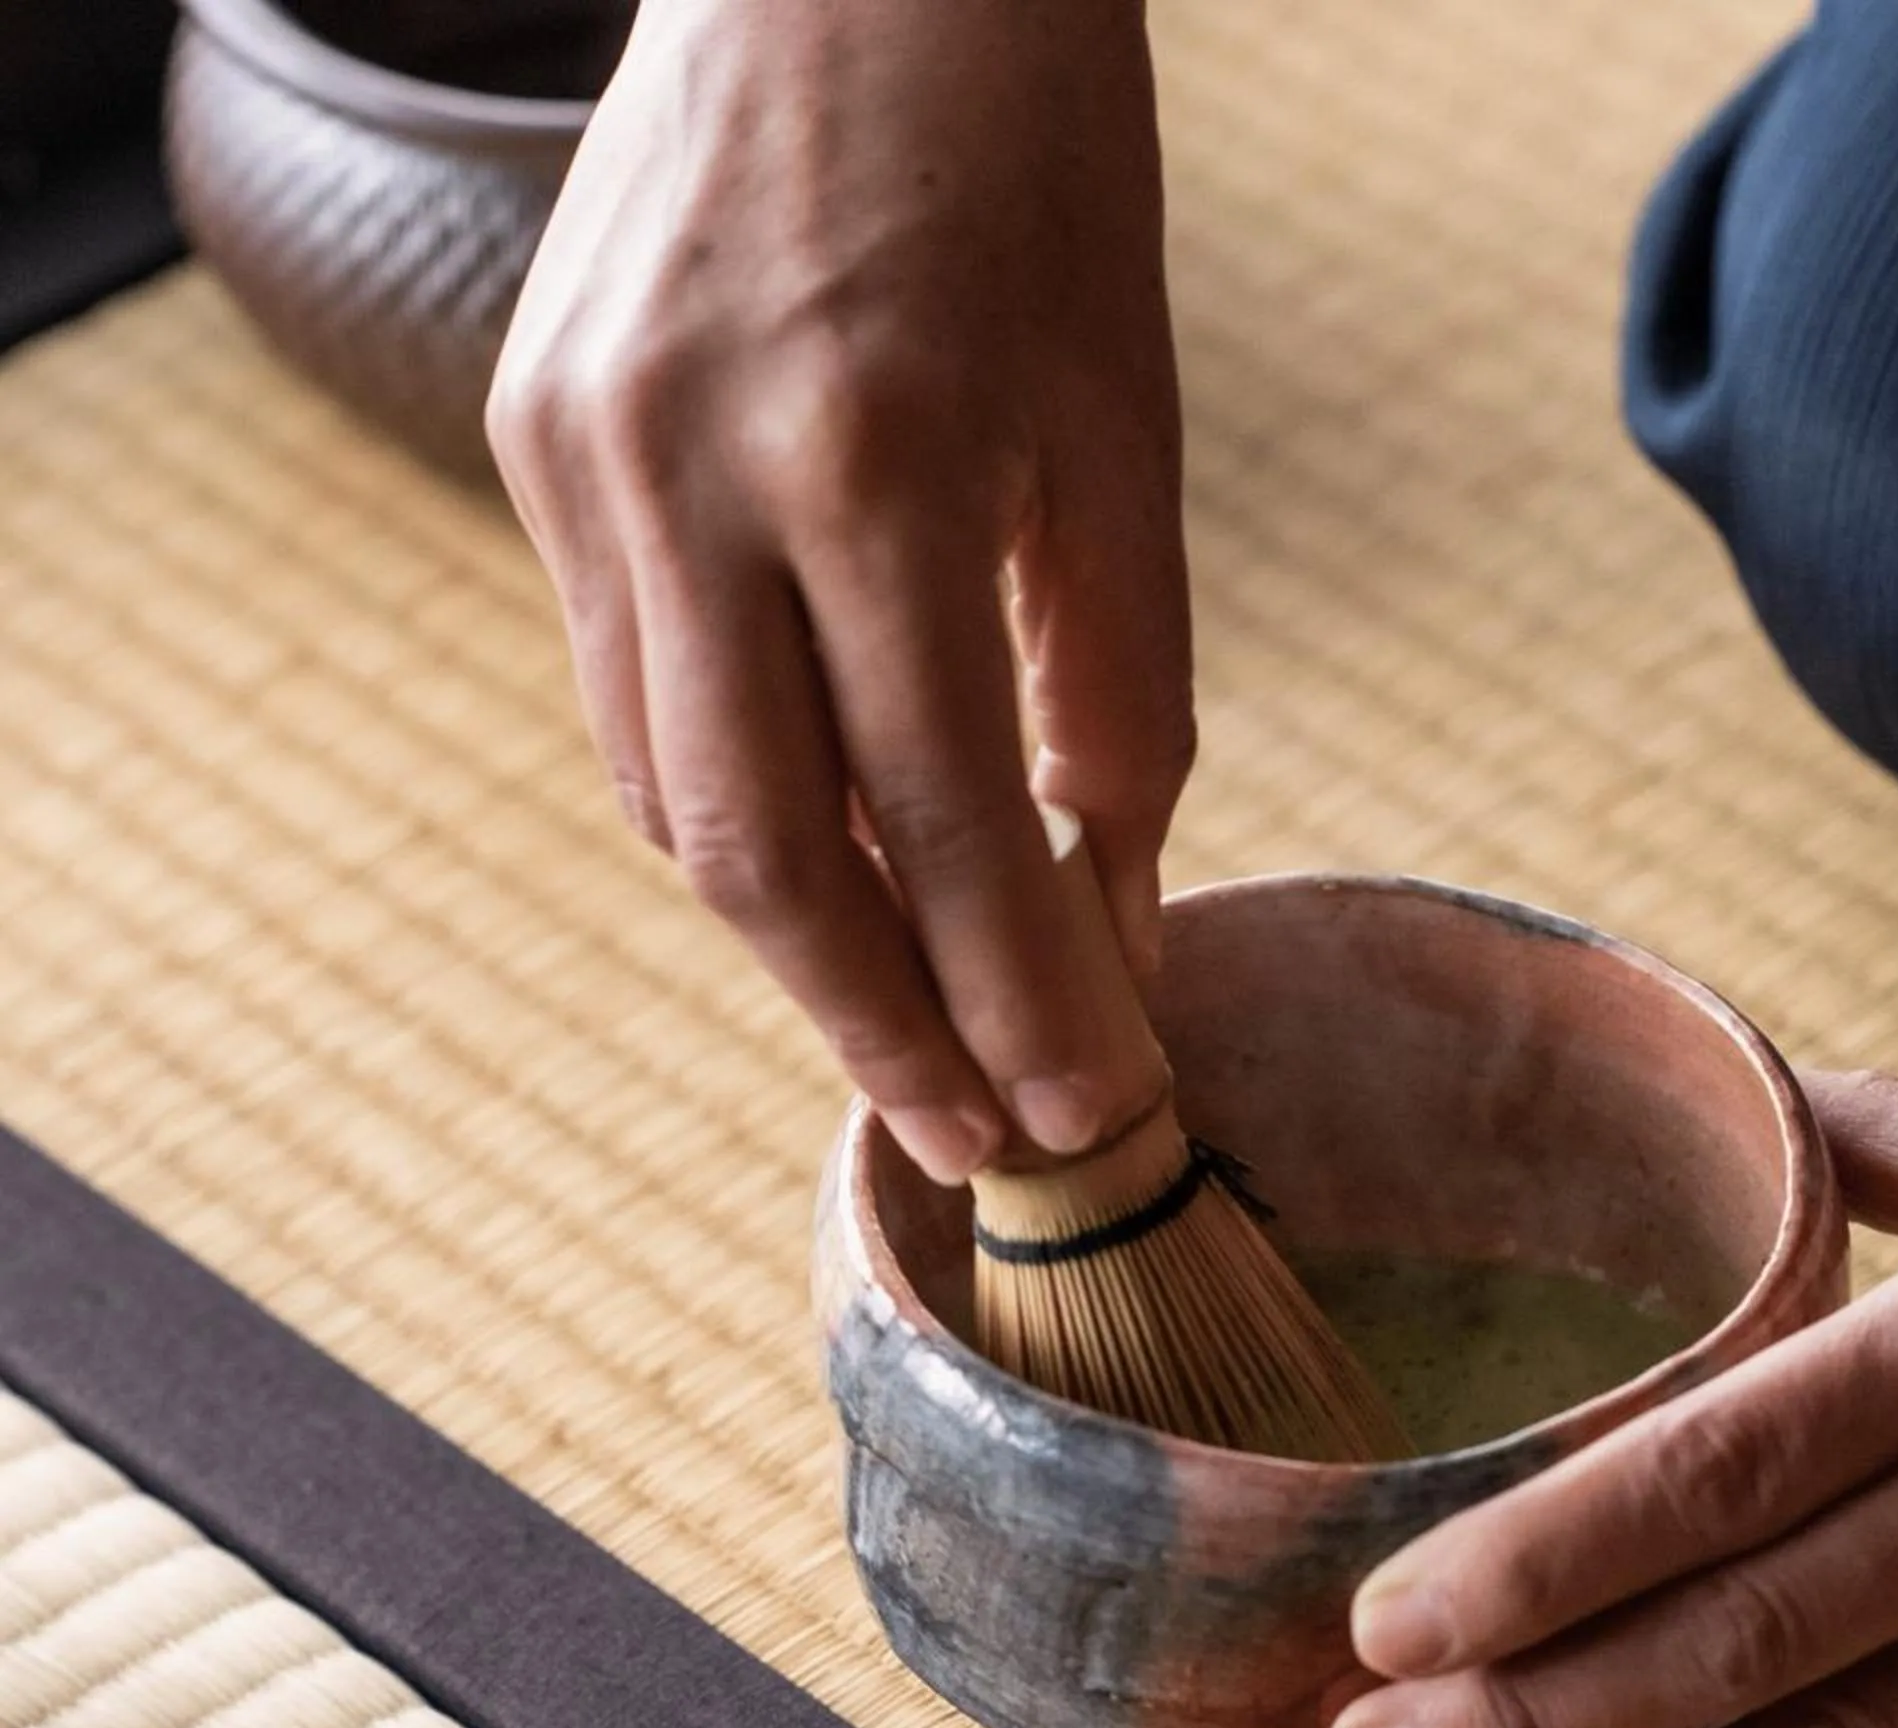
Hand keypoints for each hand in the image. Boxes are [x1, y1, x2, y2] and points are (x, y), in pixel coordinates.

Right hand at [488, 0, 1187, 1174]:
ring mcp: (579, 451)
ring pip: (668, 794)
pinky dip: (726, 808)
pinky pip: (620, 691)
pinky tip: (823, 872)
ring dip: (800, 941)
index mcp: (874, 461)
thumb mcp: (1122, 429)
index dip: (1017, 1002)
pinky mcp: (530, 429)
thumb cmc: (1034, 171)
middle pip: (764, 856)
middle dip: (884, 1031)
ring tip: (921, 1036)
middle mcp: (689, 468)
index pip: (942, 823)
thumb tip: (1109, 926)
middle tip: (985, 1141)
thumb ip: (1120, 692)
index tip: (1086, 1116)